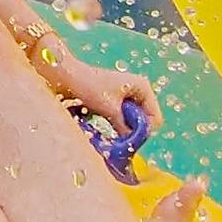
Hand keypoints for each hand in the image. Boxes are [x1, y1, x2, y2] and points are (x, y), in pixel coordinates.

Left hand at [40, 47, 162, 134]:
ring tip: (110, 128)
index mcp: (143, 87)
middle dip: (134, 130)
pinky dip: (117, 124)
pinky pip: (124, 119)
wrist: (67, 76)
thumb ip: (125, 127)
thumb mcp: (110, 109)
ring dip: (124, 128)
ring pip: (134, 121)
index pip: (154, 119)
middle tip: (119, 136)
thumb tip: (132, 146)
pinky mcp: (118, 101)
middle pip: (145, 121)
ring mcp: (129, 96)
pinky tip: (106, 124)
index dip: (143, 131)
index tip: (129, 137)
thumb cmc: (89, 87)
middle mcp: (139, 90)